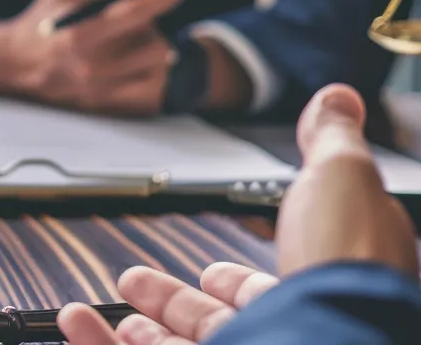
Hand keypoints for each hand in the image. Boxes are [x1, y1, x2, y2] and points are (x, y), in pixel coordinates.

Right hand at [0, 0, 185, 114]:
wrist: (14, 64)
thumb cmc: (42, 20)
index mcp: (79, 34)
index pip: (132, 13)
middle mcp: (91, 67)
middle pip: (153, 45)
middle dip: (153, 27)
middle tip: (139, 20)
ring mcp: (99, 91)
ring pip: (155, 68)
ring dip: (153, 49)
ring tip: (133, 41)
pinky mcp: (104, 106)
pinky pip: (149, 90)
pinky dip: (149, 72)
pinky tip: (134, 61)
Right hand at [55, 84, 418, 343]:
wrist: (330, 341)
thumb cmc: (344, 272)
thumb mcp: (343, 177)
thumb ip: (332, 141)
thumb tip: (337, 100)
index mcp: (320, 300)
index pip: (272, 295)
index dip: (239, 282)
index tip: (213, 270)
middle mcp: (284, 337)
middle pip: (216, 326)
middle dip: (174, 300)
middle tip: (142, 280)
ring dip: (137, 322)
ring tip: (116, 294)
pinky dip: (98, 343)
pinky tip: (77, 320)